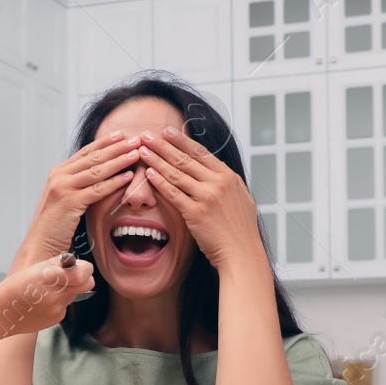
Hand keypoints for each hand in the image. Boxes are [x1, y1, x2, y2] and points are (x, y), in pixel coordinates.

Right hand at [0, 255, 94, 349]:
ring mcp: (58, 310)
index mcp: (50, 278)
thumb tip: (78, 264)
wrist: (1, 312)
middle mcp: (57, 296)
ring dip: (67, 291)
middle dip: (81, 279)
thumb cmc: (16, 286)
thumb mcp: (35, 268)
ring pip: (75, 296)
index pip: (85, 273)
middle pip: (87, 285)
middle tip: (67, 277)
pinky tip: (43, 302)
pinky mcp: (56, 319)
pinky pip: (65, 307)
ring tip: (47, 291)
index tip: (77, 266)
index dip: (83, 268)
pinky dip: (58, 303)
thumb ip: (60, 264)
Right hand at [13, 130, 139, 267]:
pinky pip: (97, 190)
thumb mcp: (65, 199)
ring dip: (119, 160)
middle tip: (136, 139)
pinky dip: (114, 182)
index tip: (122, 134)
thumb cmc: (55, 227)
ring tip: (136, 154)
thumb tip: (99, 175)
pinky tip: (128, 177)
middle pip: (93, 157)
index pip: (85, 152)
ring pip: (96, 170)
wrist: (39, 246)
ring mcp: (63, 188)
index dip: (104, 142)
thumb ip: (78, 185)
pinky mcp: (69, 202)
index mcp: (58, 173)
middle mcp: (59, 176)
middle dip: (116, 147)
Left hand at [137, 128, 268, 272]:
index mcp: (229, 177)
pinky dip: (159, 182)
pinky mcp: (196, 213)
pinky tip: (148, 173)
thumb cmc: (240, 230)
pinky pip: (173, 193)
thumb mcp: (242, 199)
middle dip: (163, 145)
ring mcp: (207, 197)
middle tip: (147, 135)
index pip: (201, 153)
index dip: (182, 141)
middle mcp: (218, 183)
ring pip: (176, 173)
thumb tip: (217, 172)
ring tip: (143, 150)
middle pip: (185, 159)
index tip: (168, 131)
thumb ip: (228, 184)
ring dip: (156, 159)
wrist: (242, 253)